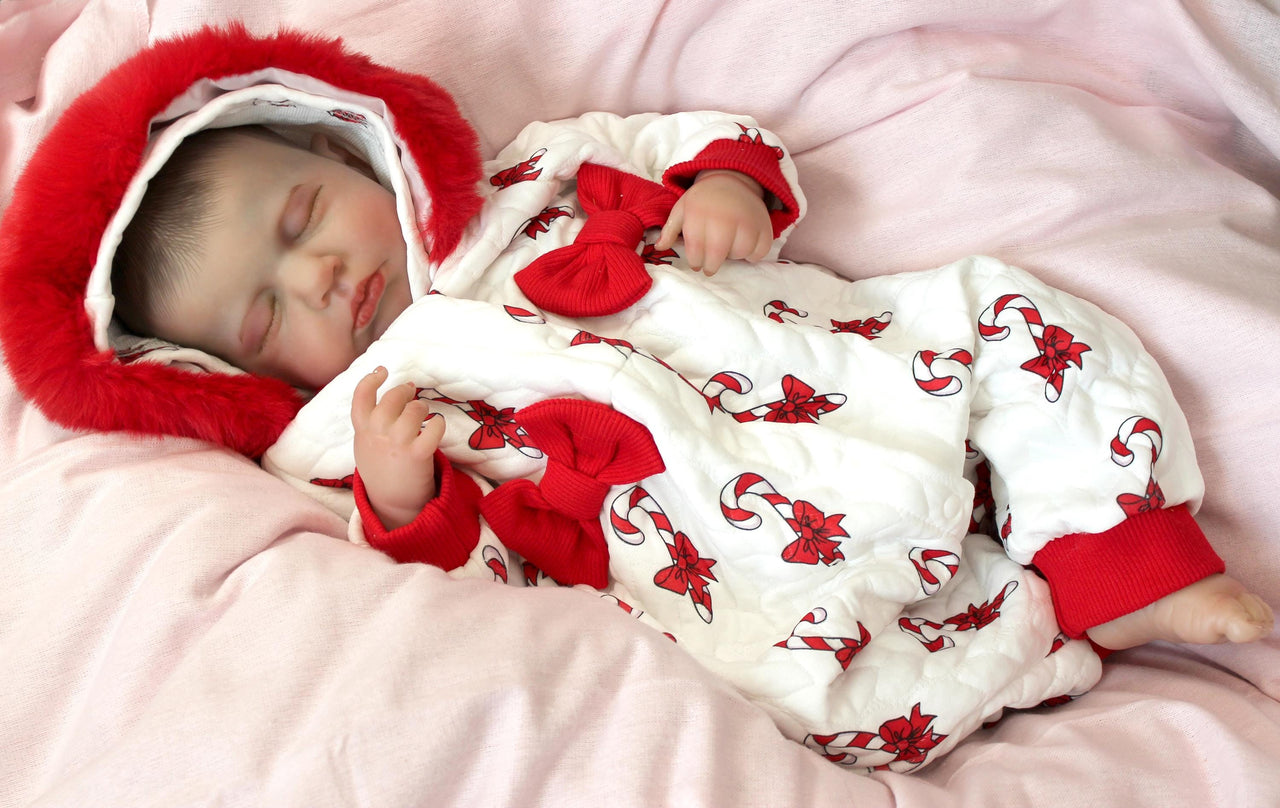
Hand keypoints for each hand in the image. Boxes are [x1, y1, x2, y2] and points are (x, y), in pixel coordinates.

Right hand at [351, 366, 445, 529]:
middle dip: (405, 391)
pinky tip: (435, 429)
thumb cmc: (381, 471)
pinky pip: (433, 427)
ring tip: (423, 416)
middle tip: (411, 393)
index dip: (371, 380)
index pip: (361, 397)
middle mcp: (377, 434)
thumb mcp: (365, 446)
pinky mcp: (418, 454)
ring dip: (422, 408)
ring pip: (415, 409)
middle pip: (393, 398)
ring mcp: (397, 443)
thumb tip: (394, 394)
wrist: (392, 505)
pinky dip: (438, 425)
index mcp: (362, 431)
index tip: (383, 371)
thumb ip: (371, 423)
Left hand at [656, 170, 772, 275]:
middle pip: (717, 255)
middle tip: (709, 265)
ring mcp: (747, 220)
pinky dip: (753, 253)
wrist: (732, 179)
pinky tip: (744, 244)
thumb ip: (670, 230)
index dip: (695, 261)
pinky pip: (760, 251)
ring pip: (740, 253)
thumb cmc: (703, 199)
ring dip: (733, 255)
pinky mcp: (764, 225)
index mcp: (700, 214)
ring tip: (727, 247)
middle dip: (711, 266)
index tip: (696, 262)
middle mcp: (724, 217)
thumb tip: (659, 248)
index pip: (696, 250)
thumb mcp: (681, 209)